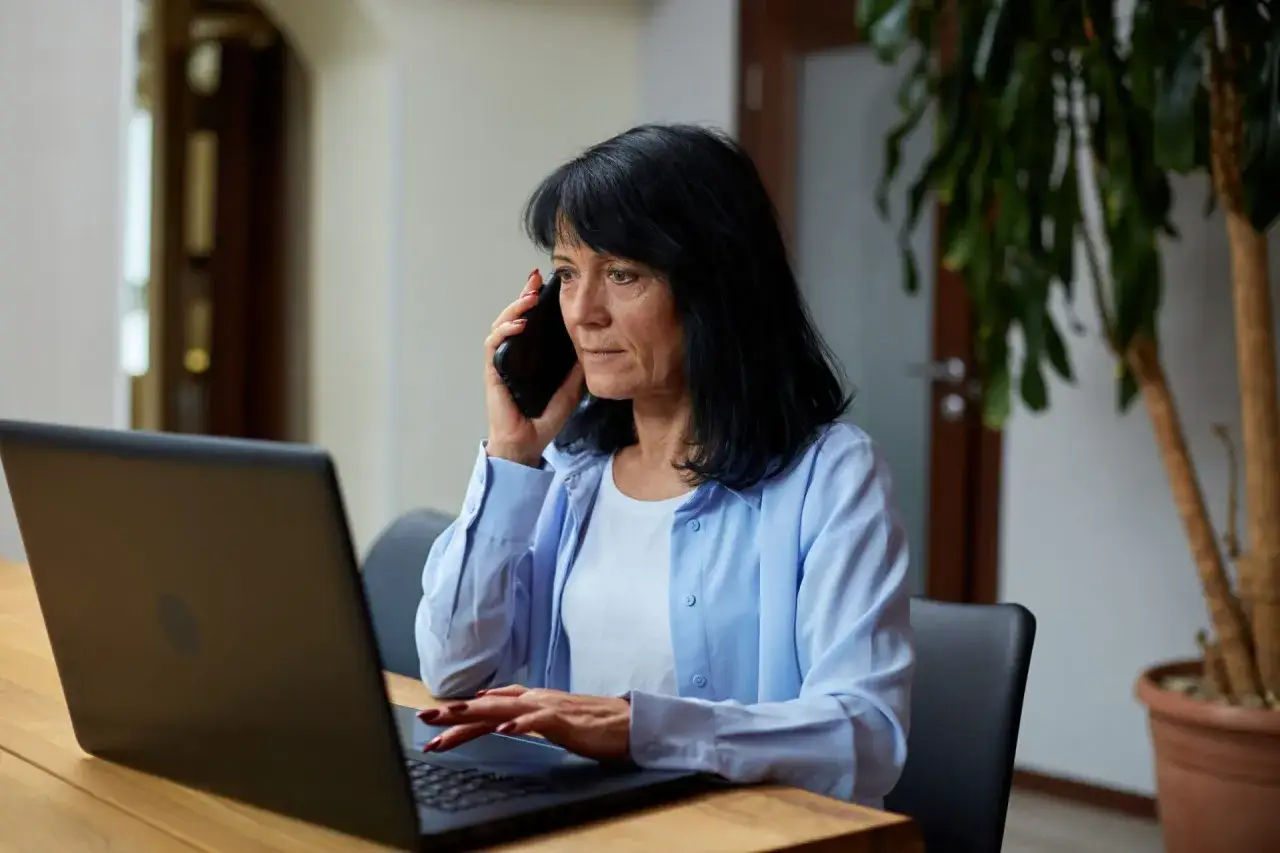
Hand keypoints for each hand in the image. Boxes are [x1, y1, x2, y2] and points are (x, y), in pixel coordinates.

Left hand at [417, 685, 630, 761]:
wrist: (625, 723)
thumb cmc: (589, 723)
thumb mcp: (548, 719)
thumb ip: (522, 714)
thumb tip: (495, 711)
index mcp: (528, 701)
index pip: (486, 708)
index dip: (458, 718)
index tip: (431, 729)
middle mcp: (533, 699)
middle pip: (486, 705)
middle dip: (454, 713)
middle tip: (425, 718)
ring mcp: (547, 707)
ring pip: (504, 708)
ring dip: (475, 714)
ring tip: (451, 719)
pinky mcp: (564, 719)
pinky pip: (537, 722)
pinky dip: (519, 725)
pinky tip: (503, 731)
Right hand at [484, 270, 584, 467]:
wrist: (527, 445)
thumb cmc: (542, 420)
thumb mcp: (569, 391)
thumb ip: (576, 373)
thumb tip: (591, 350)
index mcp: (527, 357)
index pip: (528, 322)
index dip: (533, 301)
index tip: (544, 283)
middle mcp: (512, 355)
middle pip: (513, 317)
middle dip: (523, 296)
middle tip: (535, 280)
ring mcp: (501, 363)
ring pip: (501, 325)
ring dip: (513, 308)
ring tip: (528, 298)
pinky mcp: (494, 373)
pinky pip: (494, 346)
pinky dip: (505, 332)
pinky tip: (519, 325)